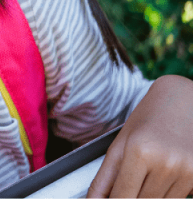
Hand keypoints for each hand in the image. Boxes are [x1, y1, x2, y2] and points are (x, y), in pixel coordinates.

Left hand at [87, 75, 192, 197]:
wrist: (184, 101)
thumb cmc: (148, 118)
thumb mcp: (120, 144)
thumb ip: (106, 177)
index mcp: (139, 151)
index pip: (121, 197)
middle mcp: (165, 163)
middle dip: (130, 197)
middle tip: (130, 177)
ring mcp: (186, 171)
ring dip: (149, 195)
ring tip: (147, 172)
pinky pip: (177, 198)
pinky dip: (165, 193)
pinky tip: (162, 174)